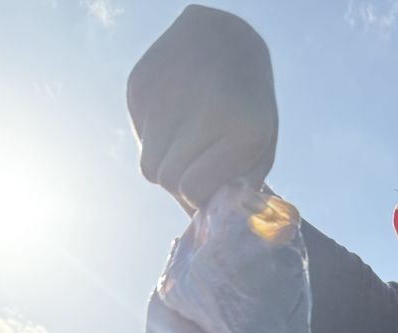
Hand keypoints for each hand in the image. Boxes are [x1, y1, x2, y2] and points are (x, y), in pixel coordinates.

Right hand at [126, 4, 277, 212]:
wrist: (224, 36)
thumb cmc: (249, 106)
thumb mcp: (259, 148)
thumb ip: (237, 192)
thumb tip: (201, 231)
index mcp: (242, 125)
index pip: (193, 189)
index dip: (200, 194)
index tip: (211, 184)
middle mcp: (201, 106)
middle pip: (166, 180)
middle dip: (181, 183)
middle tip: (198, 166)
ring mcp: (165, 92)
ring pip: (147, 166)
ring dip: (166, 165)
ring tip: (187, 144)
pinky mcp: (138, 84)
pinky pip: (138, 138)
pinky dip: (154, 139)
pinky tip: (175, 117)